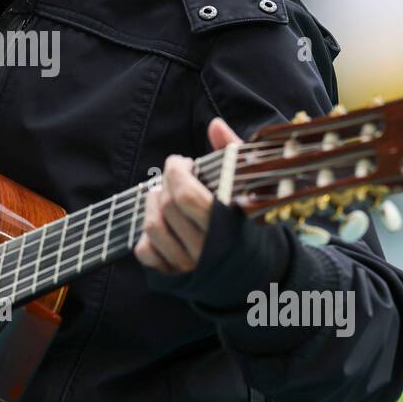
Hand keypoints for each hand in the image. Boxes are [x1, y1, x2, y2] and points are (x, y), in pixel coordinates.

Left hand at [134, 117, 240, 274]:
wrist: (257, 274)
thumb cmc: (249, 224)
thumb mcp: (248, 188)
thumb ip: (232, 154)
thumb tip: (214, 124)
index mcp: (226, 227)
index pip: (187, 196)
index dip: (177, 172)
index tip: (183, 162)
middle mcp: (205, 250)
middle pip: (167, 207)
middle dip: (165, 183)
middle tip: (174, 176)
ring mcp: (187, 266)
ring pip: (152, 227)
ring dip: (151, 204)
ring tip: (162, 195)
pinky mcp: (173, 277)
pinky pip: (146, 252)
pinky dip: (145, 235)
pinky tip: (160, 224)